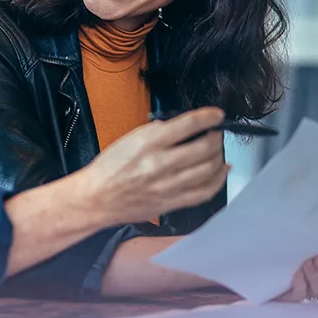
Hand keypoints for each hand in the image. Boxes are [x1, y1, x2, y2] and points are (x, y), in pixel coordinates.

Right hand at [78, 107, 228, 226]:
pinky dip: (218, 180)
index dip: (209, 117)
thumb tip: (182, 127)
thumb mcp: (130, 138)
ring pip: (209, 170)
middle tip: (216, 133)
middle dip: (216, 137)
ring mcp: (168, 186)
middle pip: (204, 148)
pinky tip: (221, 171)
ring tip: (217, 150)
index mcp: (148, 143)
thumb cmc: (109, 168)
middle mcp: (160, 164)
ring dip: (218, 156)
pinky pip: (204, 192)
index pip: (188, 124)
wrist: (96, 198)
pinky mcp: (171, 203)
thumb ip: (157, 131)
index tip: (217, 115)